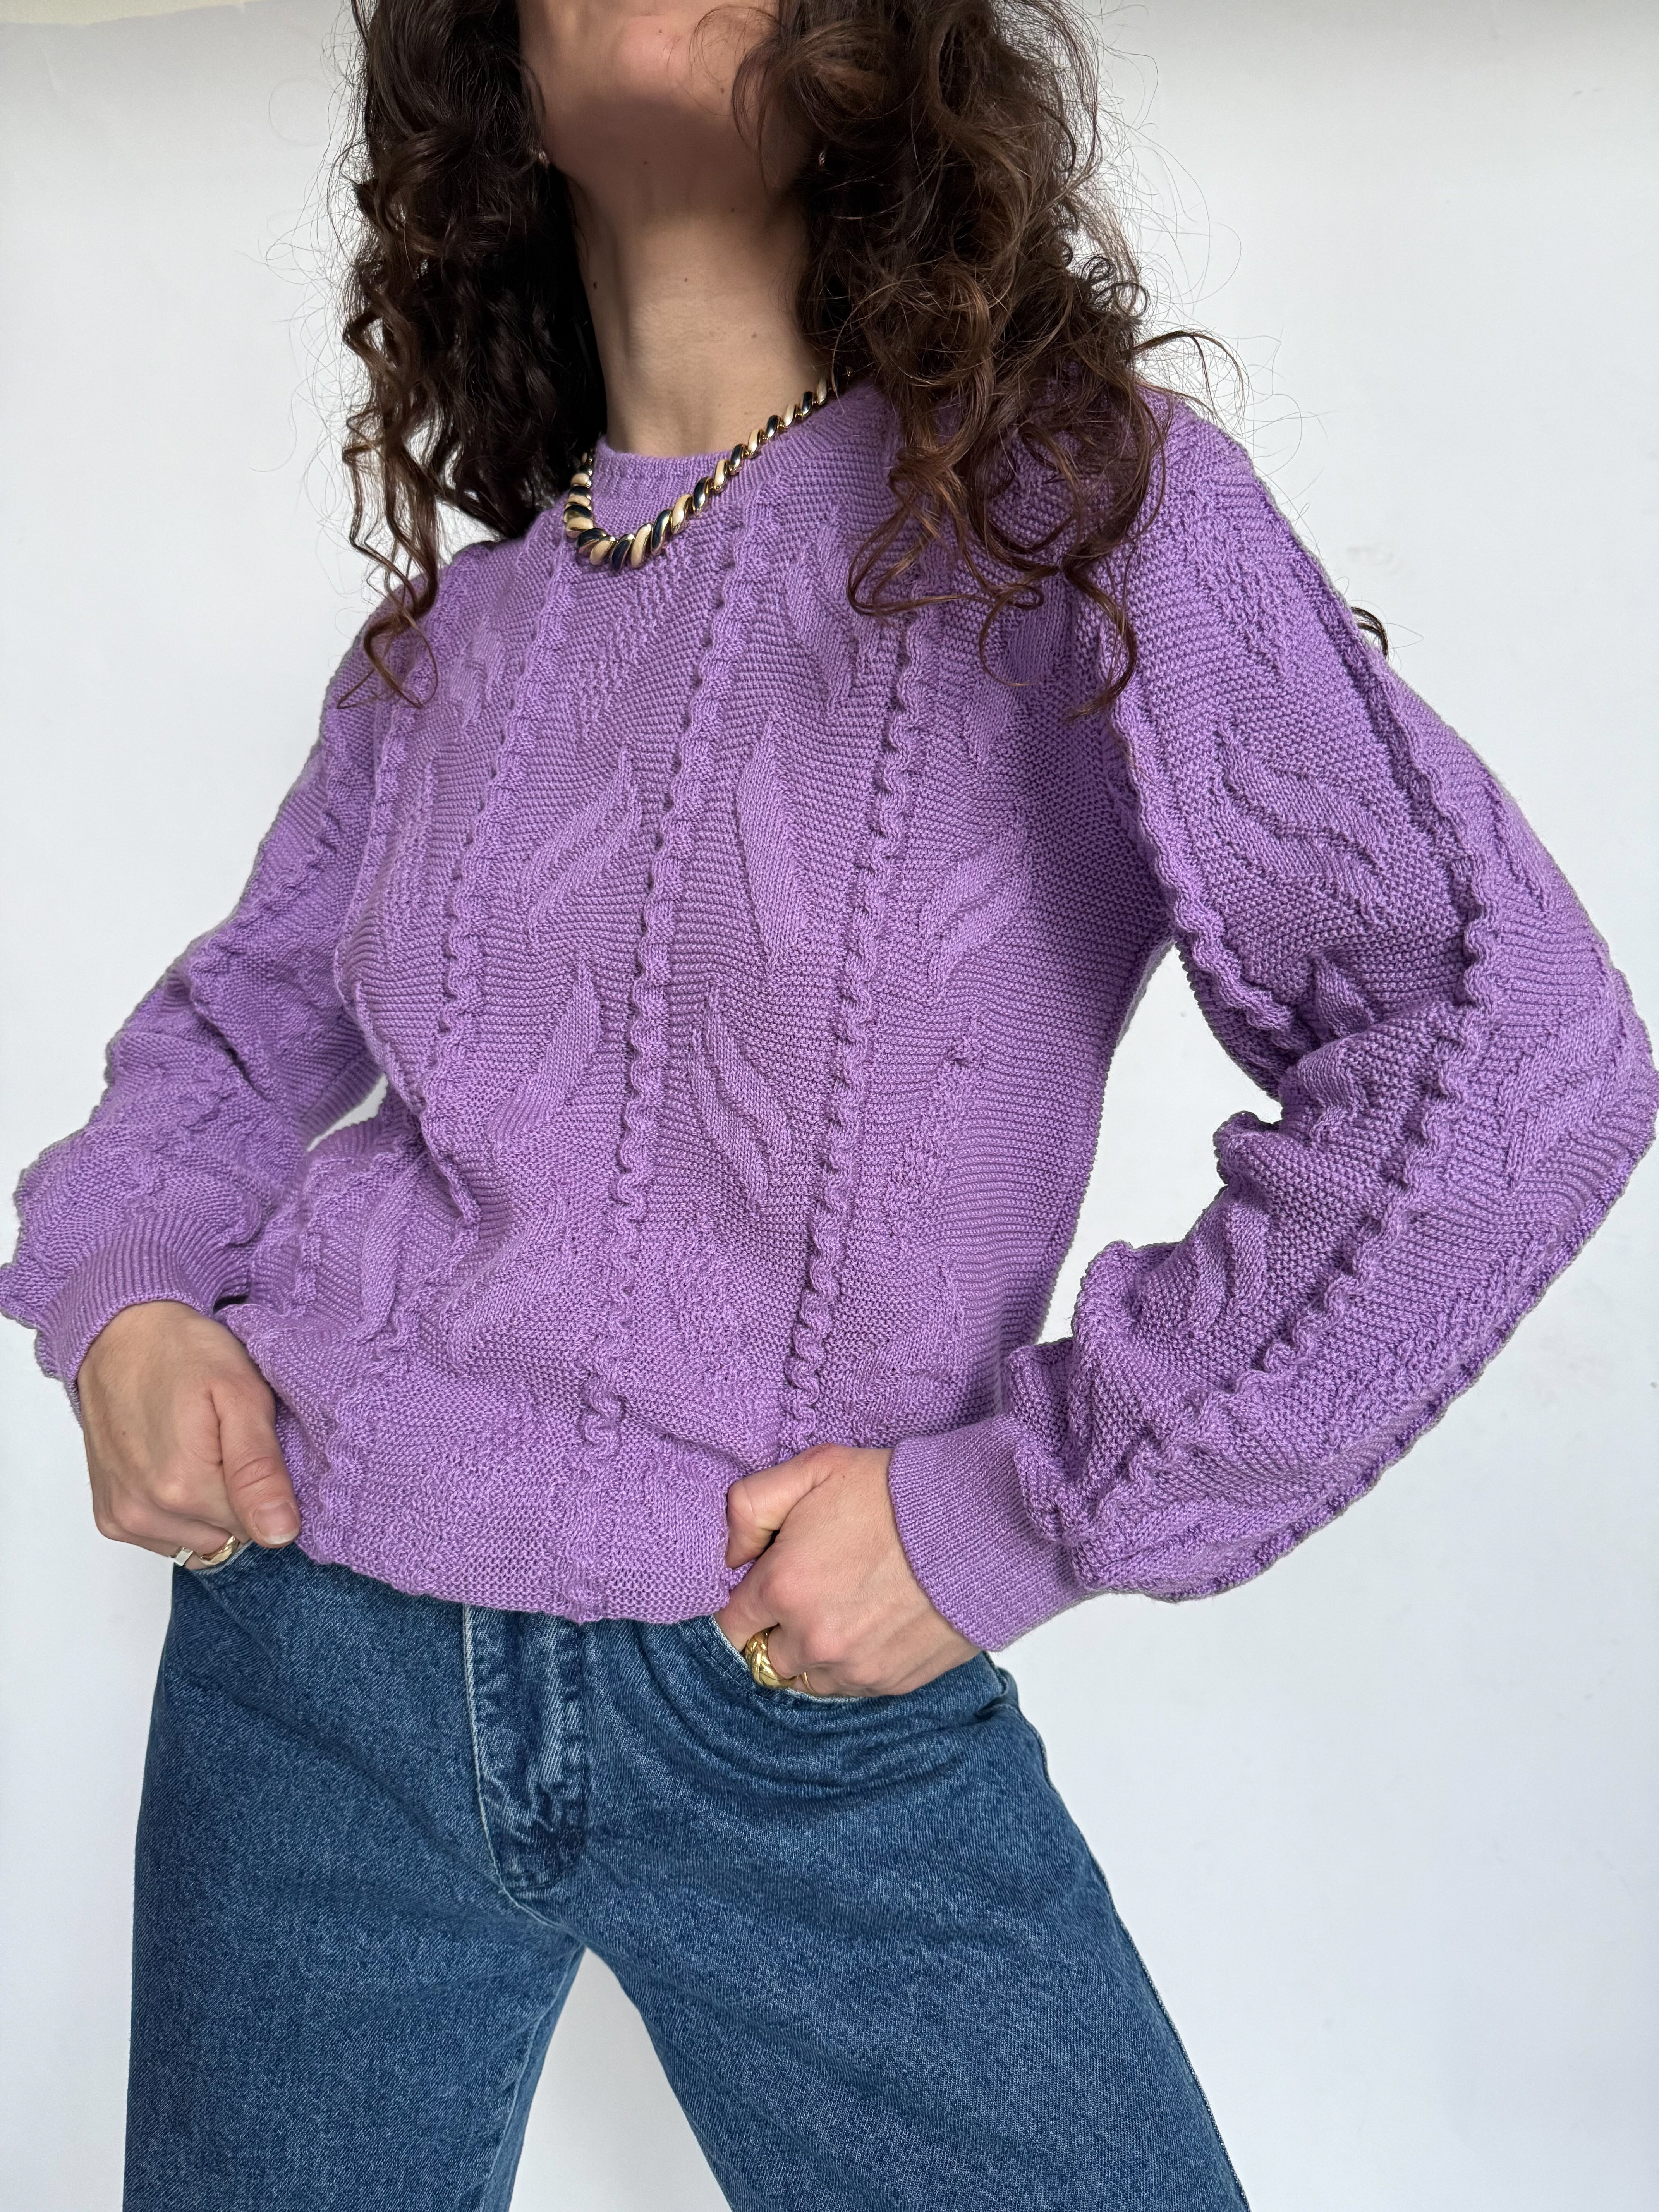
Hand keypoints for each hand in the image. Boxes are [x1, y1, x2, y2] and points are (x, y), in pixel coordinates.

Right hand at [77, 1300, 299, 1559]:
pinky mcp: (110, 1518)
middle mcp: (145, 1513)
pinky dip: (179, 1515)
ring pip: (200, 1543)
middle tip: (228, 1444)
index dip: (267, 1488)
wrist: (120, 1335)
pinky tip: (177, 1469)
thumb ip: (260, 1471)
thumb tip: (279, 1534)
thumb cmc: (183, 1354)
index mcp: (183, 1488)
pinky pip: (166, 1539)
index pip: (259, 1527)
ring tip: (201, 1454)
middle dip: (239, 1499)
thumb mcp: (242, 1396)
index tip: (255, 1449)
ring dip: (208, 1509)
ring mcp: (124, 1519)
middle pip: (228, 1538)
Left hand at [714, 1443, 977, 1696]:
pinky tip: (870, 1626)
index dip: (744, 1603)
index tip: (764, 1586)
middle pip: (764, 1657)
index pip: (730, 1624)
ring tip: (841, 1611)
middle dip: (776, 1629)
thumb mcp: (813, 1468)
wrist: (979, 1526)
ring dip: (810, 1654)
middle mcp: (810, 1639)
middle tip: (807, 1594)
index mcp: (781, 1588)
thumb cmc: (895, 1493)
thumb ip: (751, 1505)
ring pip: (805, 1680)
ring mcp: (852, 1667)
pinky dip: (849, 1665)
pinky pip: (848, 1688)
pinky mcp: (890, 1683)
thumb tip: (732, 1555)